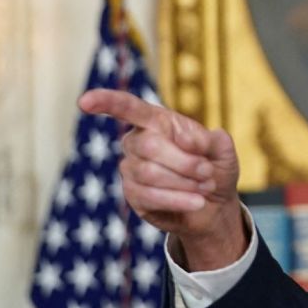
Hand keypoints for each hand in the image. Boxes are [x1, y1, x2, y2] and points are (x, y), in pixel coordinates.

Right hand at [78, 88, 246, 269]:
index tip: (84, 102)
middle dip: (185, 162)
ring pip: (149, 173)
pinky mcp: (133, 194)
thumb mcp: (223, 151)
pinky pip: (149, 196)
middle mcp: (138, 141)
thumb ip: (211, 140)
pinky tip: (196, 202)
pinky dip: (178, 199)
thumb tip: (186, 139)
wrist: (213, 205)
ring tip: (204, 186)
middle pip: (150, 146)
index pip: (128, 107)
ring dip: (185, 182)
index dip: (106, 102)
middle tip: (208, 172)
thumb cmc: (215, 169)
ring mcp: (131, 169)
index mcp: (157, 121)